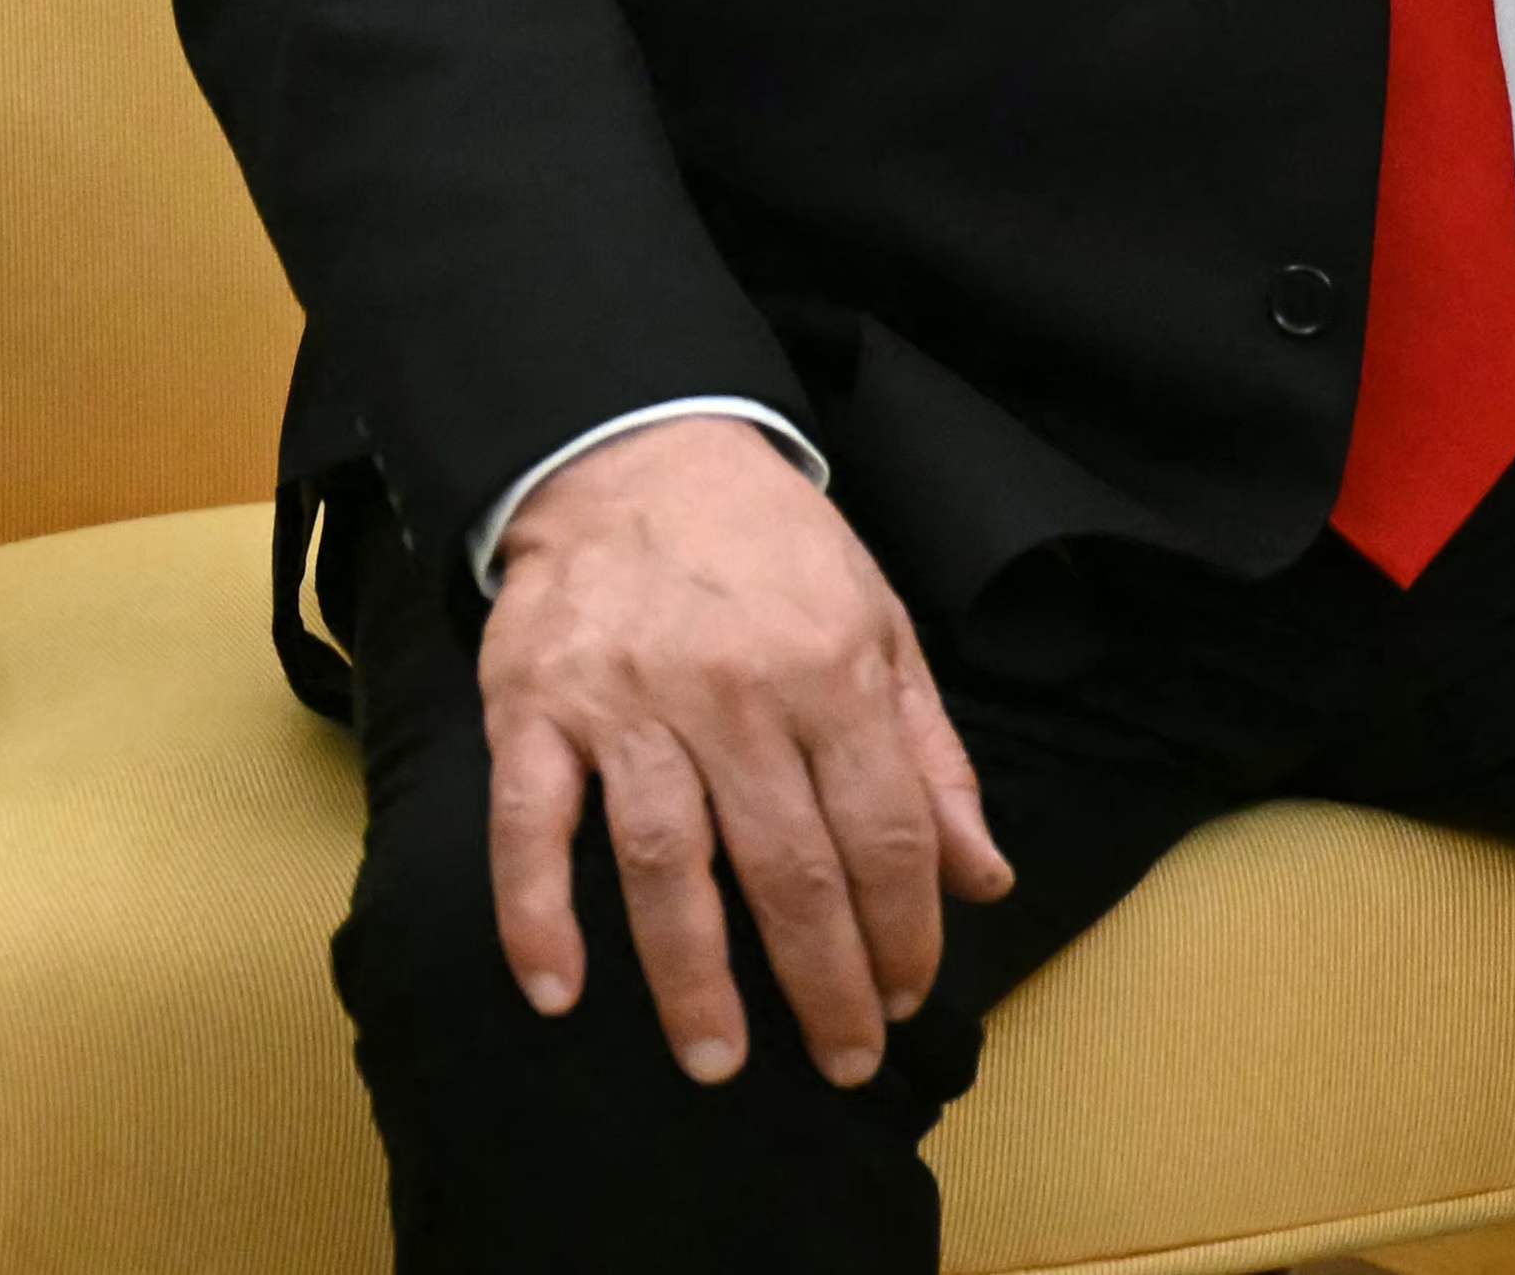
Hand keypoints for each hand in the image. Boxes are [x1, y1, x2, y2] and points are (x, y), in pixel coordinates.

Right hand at [478, 416, 1011, 1092]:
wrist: (638, 453)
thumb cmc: (775, 552)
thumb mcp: (883, 628)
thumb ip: (931, 758)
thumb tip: (984, 874)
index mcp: (834, 671)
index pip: (884, 830)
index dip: (904, 926)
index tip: (910, 996)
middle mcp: (736, 695)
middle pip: (789, 865)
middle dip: (823, 978)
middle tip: (841, 1061)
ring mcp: (628, 706)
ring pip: (667, 863)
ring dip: (693, 976)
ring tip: (718, 1060)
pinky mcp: (535, 711)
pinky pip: (530, 828)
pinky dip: (538, 914)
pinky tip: (558, 992)